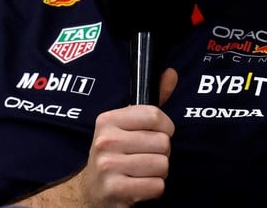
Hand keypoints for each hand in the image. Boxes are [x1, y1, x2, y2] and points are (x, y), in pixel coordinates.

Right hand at [19, 69, 179, 206]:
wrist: (94, 193)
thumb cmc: (117, 155)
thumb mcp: (130, 127)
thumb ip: (153, 103)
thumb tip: (171, 73)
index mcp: (108, 120)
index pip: (155, 115)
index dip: (165, 128)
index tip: (156, 135)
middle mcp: (105, 140)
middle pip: (162, 142)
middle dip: (161, 154)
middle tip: (144, 159)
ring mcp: (107, 166)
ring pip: (162, 165)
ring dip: (158, 173)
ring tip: (142, 173)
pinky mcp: (114, 190)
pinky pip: (157, 186)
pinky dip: (154, 189)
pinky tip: (139, 187)